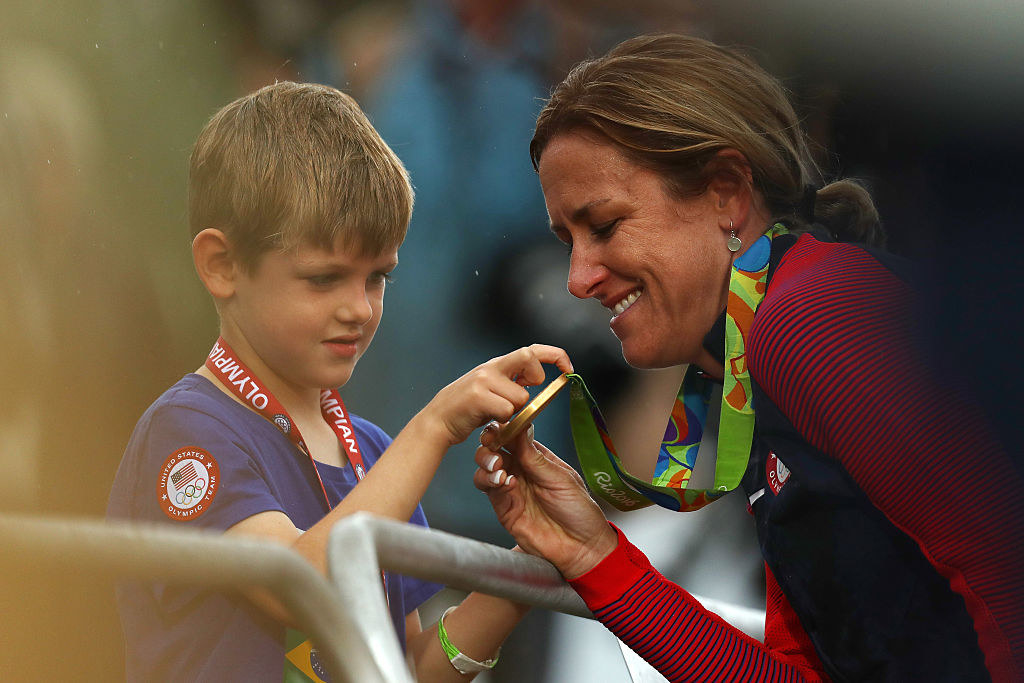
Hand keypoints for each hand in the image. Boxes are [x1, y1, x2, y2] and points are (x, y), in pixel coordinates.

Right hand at [418, 344, 572, 446]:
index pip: (532, 350)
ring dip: (515, 411)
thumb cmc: (468, 409)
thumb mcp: (491, 388)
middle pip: (528, 357)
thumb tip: (537, 381)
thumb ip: (512, 382)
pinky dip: (503, 421)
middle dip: (535, 376)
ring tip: (496, 415)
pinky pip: (506, 410)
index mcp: (498, 365)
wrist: (437, 421)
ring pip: (521, 396)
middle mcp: (491, 367)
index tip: (568, 369)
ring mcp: (483, 380)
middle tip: (526, 391)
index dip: (554, 355)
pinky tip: (488, 420)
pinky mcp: (477, 397)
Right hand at [473, 424, 617, 579]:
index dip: (505, 429)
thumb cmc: (579, 511)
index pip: (515, 435)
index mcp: (537, 458)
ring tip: (499, 469)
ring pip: (485, 467)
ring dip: (486, 462)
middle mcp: (521, 470)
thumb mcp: (561, 479)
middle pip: (494, 448)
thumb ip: (536, 458)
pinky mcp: (503, 507)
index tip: (500, 426)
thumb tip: (521, 427)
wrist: (580, 548)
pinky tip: (504, 484)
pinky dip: (489, 482)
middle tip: (494, 449)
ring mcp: (510, 488)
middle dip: (490, 444)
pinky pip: (486, 488)